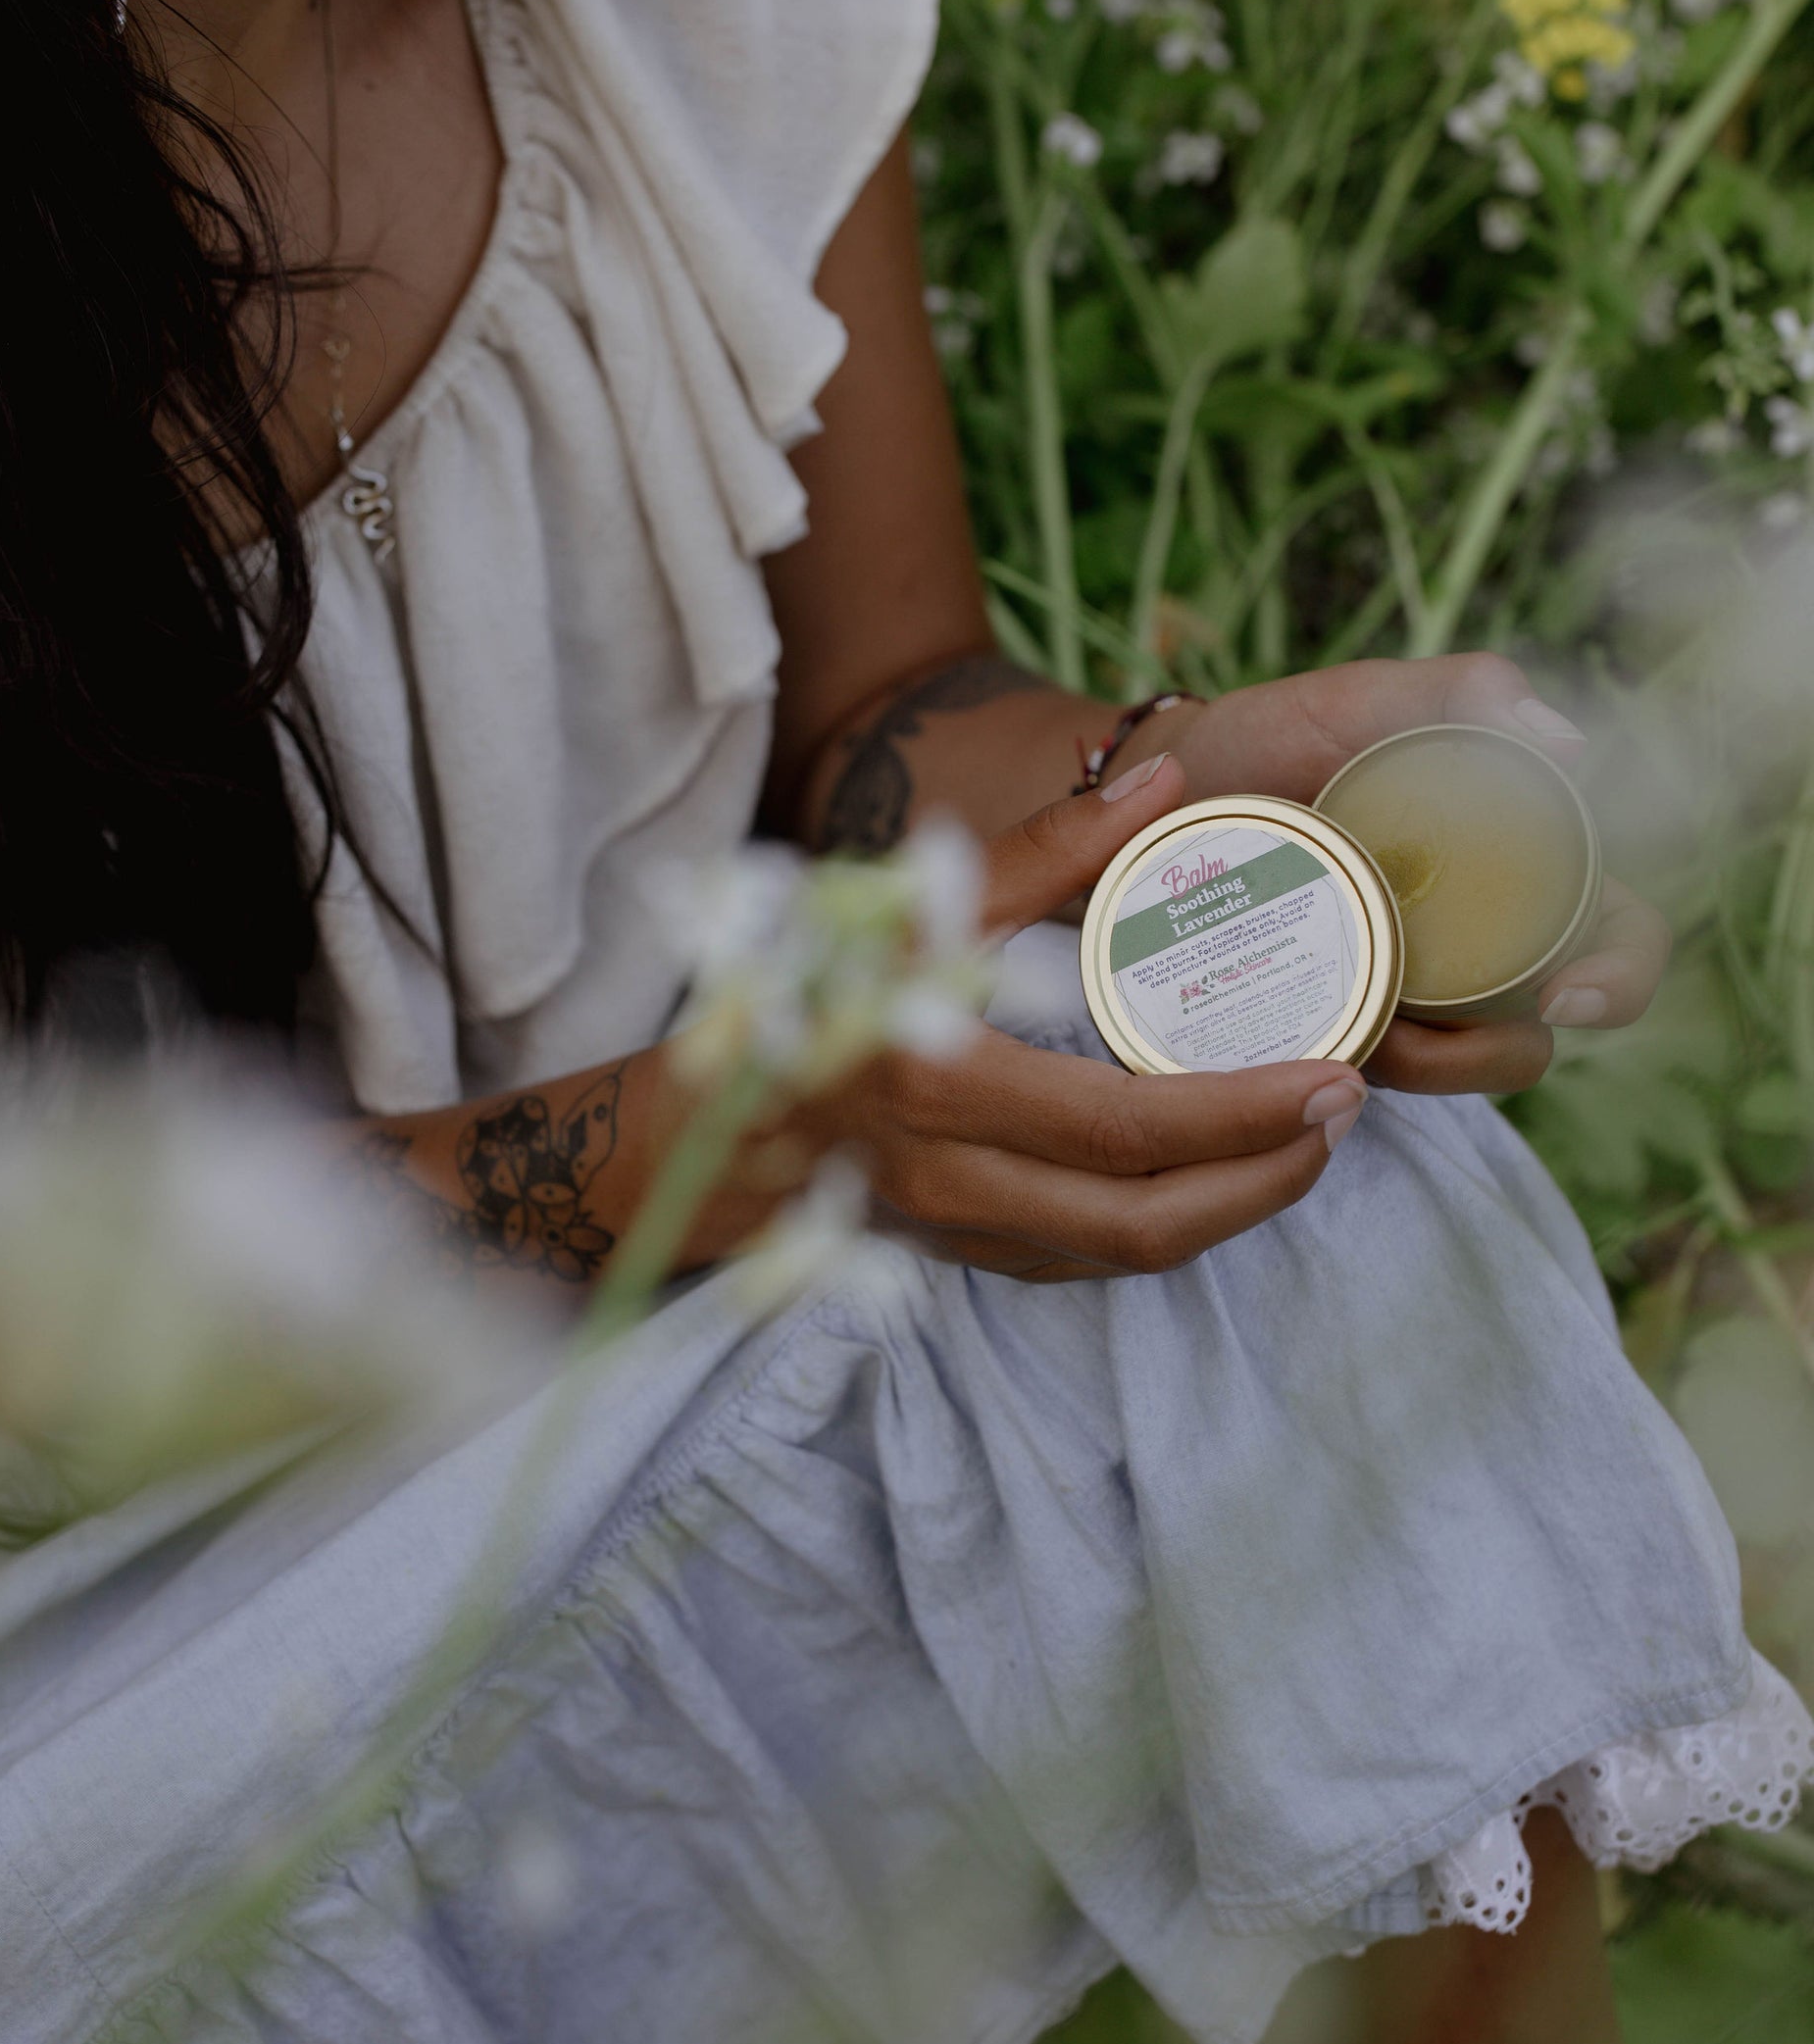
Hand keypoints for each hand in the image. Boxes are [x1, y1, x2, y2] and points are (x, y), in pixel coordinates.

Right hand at [786, 753, 1369, 1281]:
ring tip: (1301, 1144)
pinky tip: (1214, 1174)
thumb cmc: (806, 993)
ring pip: (1124, 1254)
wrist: (701, 1123)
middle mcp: (950, 1175)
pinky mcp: (961, 1256)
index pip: (1124, 1129)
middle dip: (1263, 1178)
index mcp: (939, 1078)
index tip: (1333, 1080)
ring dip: (1229, 1209)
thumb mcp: (911, 906)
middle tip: (1342, 1114)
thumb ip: (1043, 849)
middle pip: (1143, 1220)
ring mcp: (956, 1232)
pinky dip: (1164, 1223)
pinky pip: (1086, 1261)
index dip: (1242, 1118)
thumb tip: (1167, 783)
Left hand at [1115, 653, 1669, 1097]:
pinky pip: (1354, 1081)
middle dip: (1494, 1054)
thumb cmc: (1273, 735)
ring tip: (1348, 1018)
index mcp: (1513, 868)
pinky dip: (1338, 1071)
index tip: (1564, 993)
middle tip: (1422, 1031)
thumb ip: (1464, 693)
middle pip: (1536, 1036)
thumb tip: (1566, 741)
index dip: (1619, 977)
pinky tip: (1291, 1039)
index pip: (1616, 936)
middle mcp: (1469, 945)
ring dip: (1413, 1068)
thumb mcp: (1365, 701)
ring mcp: (1399, 997)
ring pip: (1449, 1073)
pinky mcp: (1325, 1030)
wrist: (1152, 785)